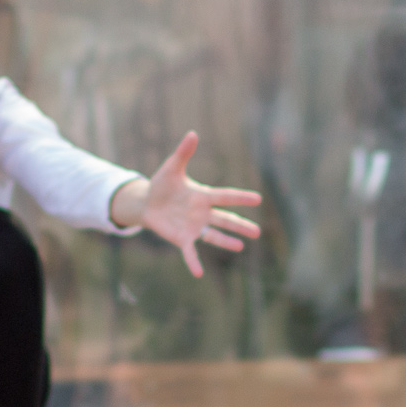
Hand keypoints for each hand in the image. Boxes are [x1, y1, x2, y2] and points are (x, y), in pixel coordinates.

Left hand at [116, 132, 263, 276]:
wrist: (147, 202)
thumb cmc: (162, 184)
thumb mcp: (171, 168)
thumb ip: (183, 153)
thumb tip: (192, 133)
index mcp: (203, 196)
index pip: (225, 196)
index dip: (240, 197)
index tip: (258, 199)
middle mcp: (202, 213)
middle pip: (225, 219)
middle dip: (240, 225)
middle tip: (258, 232)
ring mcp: (193, 227)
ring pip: (213, 236)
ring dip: (226, 242)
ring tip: (241, 247)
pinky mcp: (182, 239)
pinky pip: (190, 252)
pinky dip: (193, 262)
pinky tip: (198, 273)